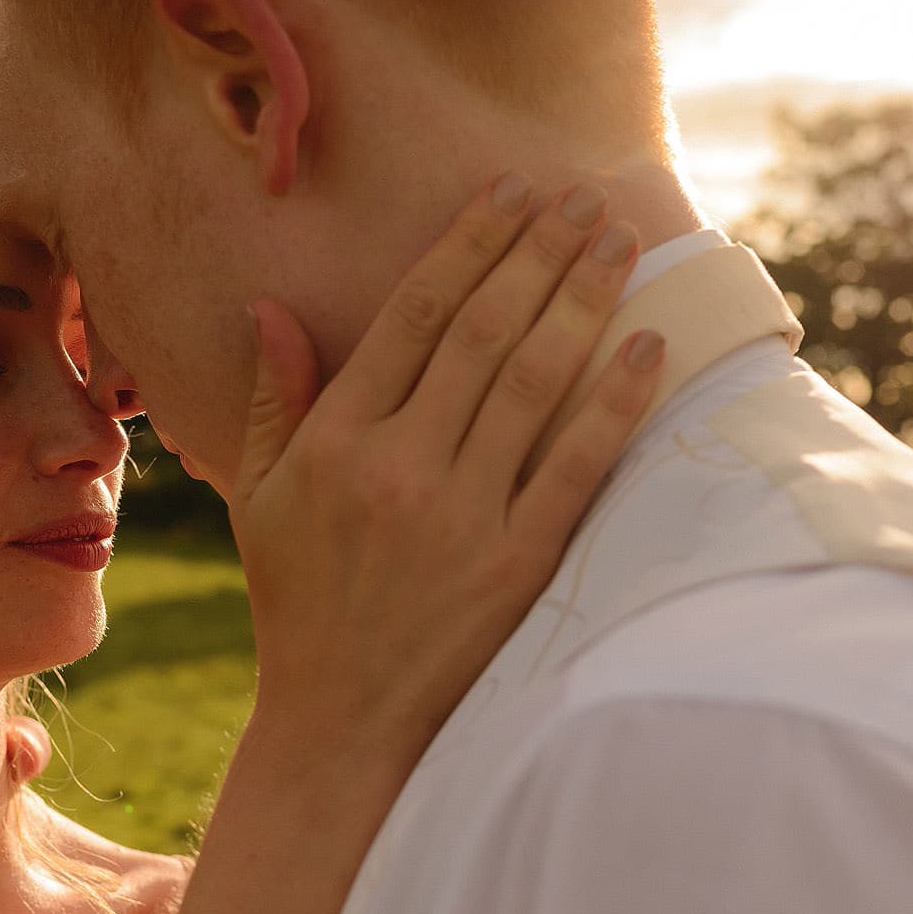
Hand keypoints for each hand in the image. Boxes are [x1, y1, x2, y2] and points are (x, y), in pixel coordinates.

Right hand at [231, 176, 661, 772]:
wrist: (343, 723)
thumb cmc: (300, 604)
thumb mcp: (264, 498)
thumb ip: (274, 399)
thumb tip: (269, 304)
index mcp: (337, 442)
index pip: (414, 314)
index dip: (470, 241)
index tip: (512, 190)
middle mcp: (400, 467)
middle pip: (484, 332)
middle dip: (539, 251)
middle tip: (586, 197)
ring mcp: (463, 517)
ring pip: (534, 382)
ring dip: (581, 301)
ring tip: (620, 242)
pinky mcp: (518, 565)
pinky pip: (577, 466)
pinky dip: (616, 401)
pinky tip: (648, 344)